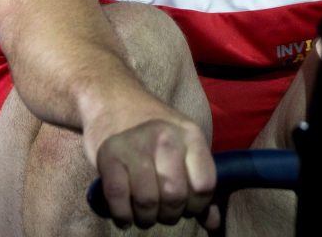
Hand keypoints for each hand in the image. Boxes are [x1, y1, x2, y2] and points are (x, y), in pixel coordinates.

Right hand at [93, 117, 218, 229]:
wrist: (113, 98)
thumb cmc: (152, 129)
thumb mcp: (183, 145)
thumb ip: (199, 183)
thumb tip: (212, 222)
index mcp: (190, 135)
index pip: (204, 185)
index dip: (197, 206)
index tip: (186, 207)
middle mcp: (165, 137)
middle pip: (175, 197)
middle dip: (169, 215)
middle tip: (161, 212)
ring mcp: (135, 144)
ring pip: (147, 201)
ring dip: (146, 218)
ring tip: (143, 215)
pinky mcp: (108, 154)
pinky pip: (118, 197)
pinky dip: (122, 215)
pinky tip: (125, 216)